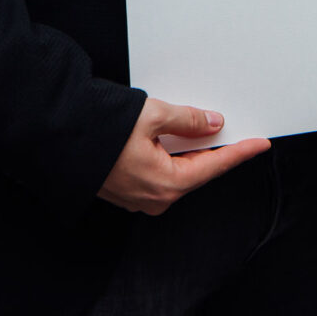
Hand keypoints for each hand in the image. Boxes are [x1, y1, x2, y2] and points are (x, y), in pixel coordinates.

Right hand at [97, 98, 270, 214]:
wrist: (55, 139)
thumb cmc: (97, 131)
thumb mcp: (151, 116)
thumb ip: (187, 120)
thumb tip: (211, 124)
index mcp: (166, 184)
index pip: (215, 165)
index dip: (240, 152)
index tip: (261, 144)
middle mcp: (154, 198)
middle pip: (198, 171)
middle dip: (216, 151)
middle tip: (235, 132)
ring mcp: (139, 199)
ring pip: (179, 173)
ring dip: (192, 153)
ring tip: (205, 130)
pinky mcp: (126, 192)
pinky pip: (160, 174)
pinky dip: (172, 157)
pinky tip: (175, 140)